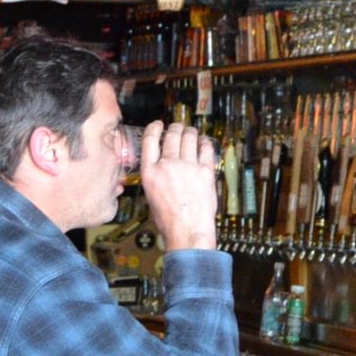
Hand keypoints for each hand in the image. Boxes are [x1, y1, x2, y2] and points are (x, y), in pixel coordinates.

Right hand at [139, 121, 217, 252]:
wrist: (188, 231)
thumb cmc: (169, 220)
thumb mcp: (151, 196)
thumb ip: (155, 176)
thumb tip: (163, 164)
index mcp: (150, 172)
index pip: (150, 140)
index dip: (154, 128)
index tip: (158, 124)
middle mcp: (167, 164)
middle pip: (171, 135)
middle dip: (175, 128)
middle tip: (178, 128)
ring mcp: (187, 166)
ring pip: (189, 138)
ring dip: (190, 132)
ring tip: (191, 132)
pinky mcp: (205, 170)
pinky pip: (205, 149)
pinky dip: (204, 143)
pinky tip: (203, 143)